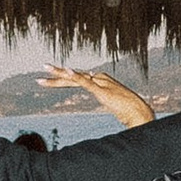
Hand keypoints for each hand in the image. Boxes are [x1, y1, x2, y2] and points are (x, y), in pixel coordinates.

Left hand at [38, 64, 153, 129]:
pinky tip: (67, 71)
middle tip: (41, 70)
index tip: (46, 79)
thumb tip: (93, 83)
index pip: (75, 79)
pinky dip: (76, 76)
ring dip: (59, 74)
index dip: (60, 80)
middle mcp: (98, 79)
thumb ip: (101, 93)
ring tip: (45, 68)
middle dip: (55, 75)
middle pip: (72, 77)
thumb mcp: (110, 101)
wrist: (139, 112)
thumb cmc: (127, 109)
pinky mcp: (102, 91)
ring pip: (75, 77)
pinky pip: (86, 82)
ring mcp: (100, 84)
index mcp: (98, 82)